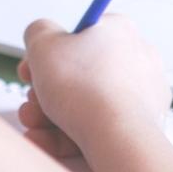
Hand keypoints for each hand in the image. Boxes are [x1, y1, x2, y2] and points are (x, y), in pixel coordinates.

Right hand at [14, 15, 170, 159]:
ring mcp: (143, 93)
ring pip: (86, 104)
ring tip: (33, 126)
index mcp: (119, 30)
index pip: (78, 37)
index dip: (47, 54)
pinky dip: (69, 135)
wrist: (117, 137)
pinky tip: (44, 141)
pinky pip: (98, 126)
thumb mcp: (43, 44)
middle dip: (46, 92)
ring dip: (50, 116)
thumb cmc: (85, 89)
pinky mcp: (142, 124)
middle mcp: (136, 58)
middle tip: (30, 103)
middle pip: (79, 74)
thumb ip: (38, 31)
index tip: (30, 71)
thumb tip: (41, 35)